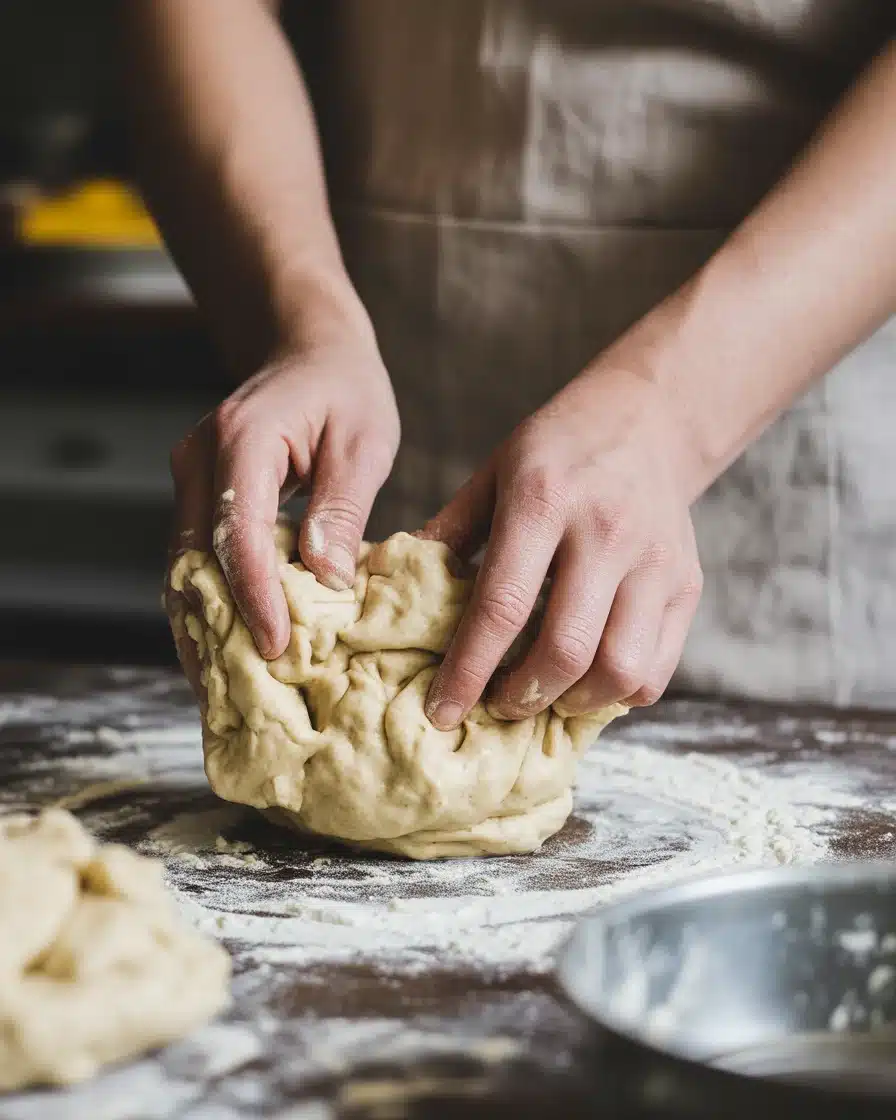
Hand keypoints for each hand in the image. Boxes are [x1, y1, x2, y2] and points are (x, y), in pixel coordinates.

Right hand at [165, 339, 399, 668]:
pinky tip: (228, 642)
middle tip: (237, 692)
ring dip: (203, 623)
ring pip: (184, 565)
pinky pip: (195, 556)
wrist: (308, 349)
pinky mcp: (198, 494)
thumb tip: (327, 579)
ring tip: (225, 685)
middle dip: (215, 627)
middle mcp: (199, 460)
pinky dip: (210, 600)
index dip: (256, 596)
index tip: (277, 645)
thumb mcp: (363, 442)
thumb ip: (341, 508)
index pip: (238, 533)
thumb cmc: (344, 389)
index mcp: (241, 440)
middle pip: (194, 559)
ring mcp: (190, 477)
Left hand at [422, 365, 702, 727]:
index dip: (468, 671)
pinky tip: (587, 682)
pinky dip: (618, 694)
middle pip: (565, 650)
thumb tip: (395, 591)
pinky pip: (657, 668)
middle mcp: (606, 532)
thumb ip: (449, 532)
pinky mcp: (687, 584)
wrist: (647, 418)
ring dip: (573, 702)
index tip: (440, 712)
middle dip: (521, 697)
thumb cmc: (557, 451)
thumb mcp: (492, 473)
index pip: (502, 606)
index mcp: (544, 501)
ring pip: (620, 669)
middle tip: (496, 704)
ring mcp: (655, 561)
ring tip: (544, 696)